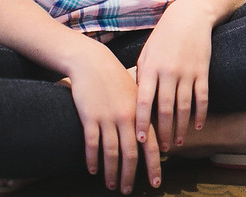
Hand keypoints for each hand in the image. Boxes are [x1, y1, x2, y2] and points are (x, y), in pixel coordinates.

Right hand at [65, 45, 140, 193]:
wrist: (93, 62)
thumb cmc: (116, 78)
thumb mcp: (135, 93)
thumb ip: (143, 114)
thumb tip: (149, 135)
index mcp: (141, 112)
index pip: (150, 144)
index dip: (153, 165)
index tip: (156, 182)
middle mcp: (127, 117)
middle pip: (131, 154)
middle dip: (131, 175)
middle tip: (129, 191)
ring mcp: (107, 118)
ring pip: (111, 153)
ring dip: (112, 172)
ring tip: (112, 186)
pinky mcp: (90, 117)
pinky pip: (92, 144)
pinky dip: (93, 160)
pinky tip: (93, 170)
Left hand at [135, 0, 214, 153]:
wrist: (190, 16)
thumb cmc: (163, 36)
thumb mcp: (147, 53)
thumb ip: (141, 75)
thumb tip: (135, 101)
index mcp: (151, 68)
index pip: (144, 101)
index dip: (141, 122)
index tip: (139, 141)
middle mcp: (168, 72)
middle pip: (164, 109)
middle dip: (162, 132)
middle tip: (161, 149)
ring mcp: (187, 72)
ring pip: (184, 106)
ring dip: (181, 127)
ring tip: (178, 143)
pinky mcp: (203, 71)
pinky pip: (202, 97)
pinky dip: (200, 113)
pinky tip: (197, 126)